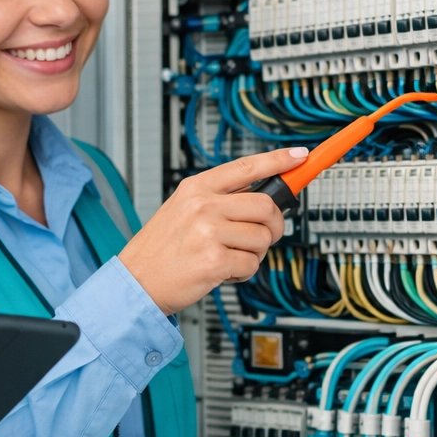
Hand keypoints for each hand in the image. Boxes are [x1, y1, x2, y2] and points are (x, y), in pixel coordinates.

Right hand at [118, 147, 307, 315]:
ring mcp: (208, 232)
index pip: (246, 167)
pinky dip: (243, 272)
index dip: (278, 160)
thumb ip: (218, 200)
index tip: (299, 156)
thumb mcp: (181, 210)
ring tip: (228, 256)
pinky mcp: (214, 260)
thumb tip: (261, 199)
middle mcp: (202, 205)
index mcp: (195, 188)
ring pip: (262, 238)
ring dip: (254, 253)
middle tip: (261, 236)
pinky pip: (252, 264)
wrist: (137, 280)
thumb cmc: (160, 248)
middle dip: (272, 226)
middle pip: (265, 206)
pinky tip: (223, 271)